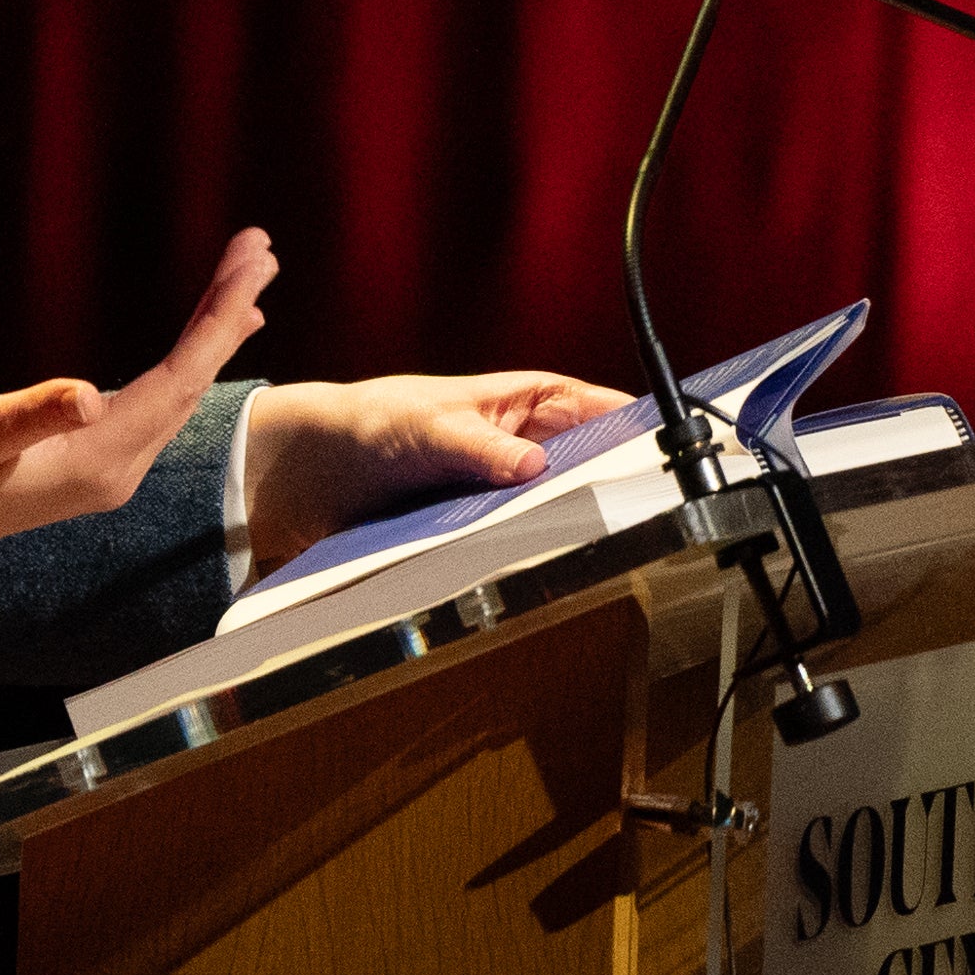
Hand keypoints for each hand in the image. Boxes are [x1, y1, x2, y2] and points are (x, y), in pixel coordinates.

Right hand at [0, 229, 277, 621]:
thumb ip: (32, 414)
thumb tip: (90, 395)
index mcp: (100, 460)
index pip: (180, 380)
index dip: (218, 318)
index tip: (251, 262)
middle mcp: (118, 470)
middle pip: (192, 383)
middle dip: (228, 314)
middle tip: (260, 248)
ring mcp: (107, 471)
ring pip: (179, 395)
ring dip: (211, 336)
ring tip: (246, 283)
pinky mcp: (89, 464)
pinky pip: (158, 404)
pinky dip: (185, 364)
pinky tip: (195, 349)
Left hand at [240, 371, 632, 570]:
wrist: (307, 472)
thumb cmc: (368, 423)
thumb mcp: (428, 426)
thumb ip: (479, 445)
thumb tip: (533, 464)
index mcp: (519, 401)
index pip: (592, 408)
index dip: (631, 425)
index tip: (667, 450)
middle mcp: (516, 445)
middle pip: (583, 465)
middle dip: (611, 486)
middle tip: (645, 514)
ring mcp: (498, 489)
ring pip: (553, 508)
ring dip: (570, 526)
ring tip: (606, 552)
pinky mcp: (473, 528)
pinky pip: (515, 541)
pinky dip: (529, 554)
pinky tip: (545, 573)